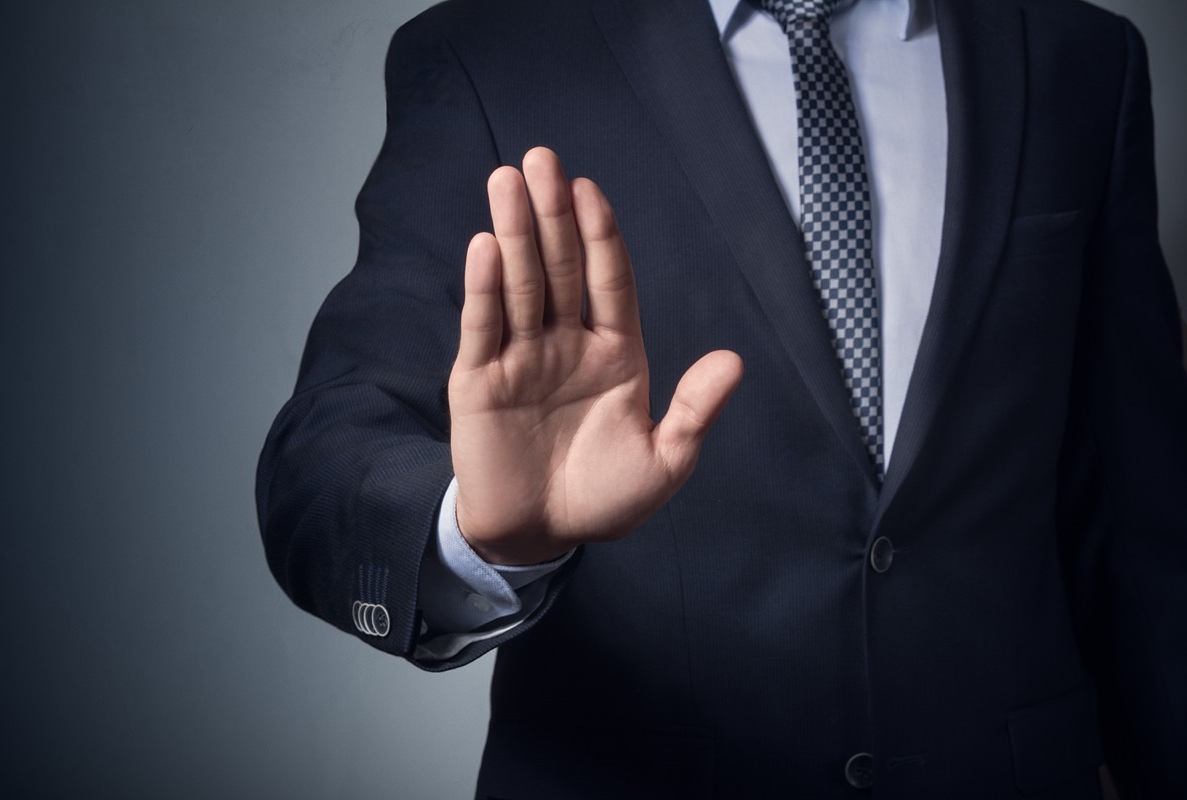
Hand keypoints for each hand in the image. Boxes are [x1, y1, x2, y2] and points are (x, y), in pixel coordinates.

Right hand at [448, 147, 742, 564]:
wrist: (540, 535)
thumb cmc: (603, 499)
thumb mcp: (663, 462)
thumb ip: (693, 412)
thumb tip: (733, 361)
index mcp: (615, 352)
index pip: (608, 280)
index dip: (599, 235)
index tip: (591, 190)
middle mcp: (566, 343)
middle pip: (558, 268)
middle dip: (551, 214)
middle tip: (542, 159)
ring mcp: (520, 357)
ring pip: (518, 285)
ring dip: (514, 233)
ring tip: (507, 180)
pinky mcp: (478, 380)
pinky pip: (483, 327)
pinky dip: (482, 288)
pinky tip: (484, 245)